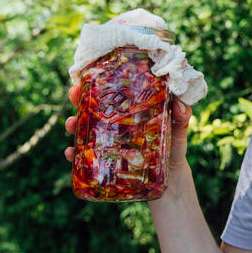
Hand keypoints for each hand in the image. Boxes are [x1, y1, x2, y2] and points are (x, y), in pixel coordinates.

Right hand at [64, 85, 192, 167]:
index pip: (112, 94)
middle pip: (92, 109)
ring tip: (69, 123)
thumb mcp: (179, 128)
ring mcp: (108, 143)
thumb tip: (179, 105)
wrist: (171, 177)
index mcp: (130, 112)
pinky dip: (75, 155)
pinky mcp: (105, 163)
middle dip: (78, 100)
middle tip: (74, 93)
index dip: (99, 84)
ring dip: (73, 125)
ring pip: (84, 131)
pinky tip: (70, 152)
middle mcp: (115, 126)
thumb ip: (182, 116)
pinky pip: (84, 158)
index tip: (88, 75)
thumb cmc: (174, 146)